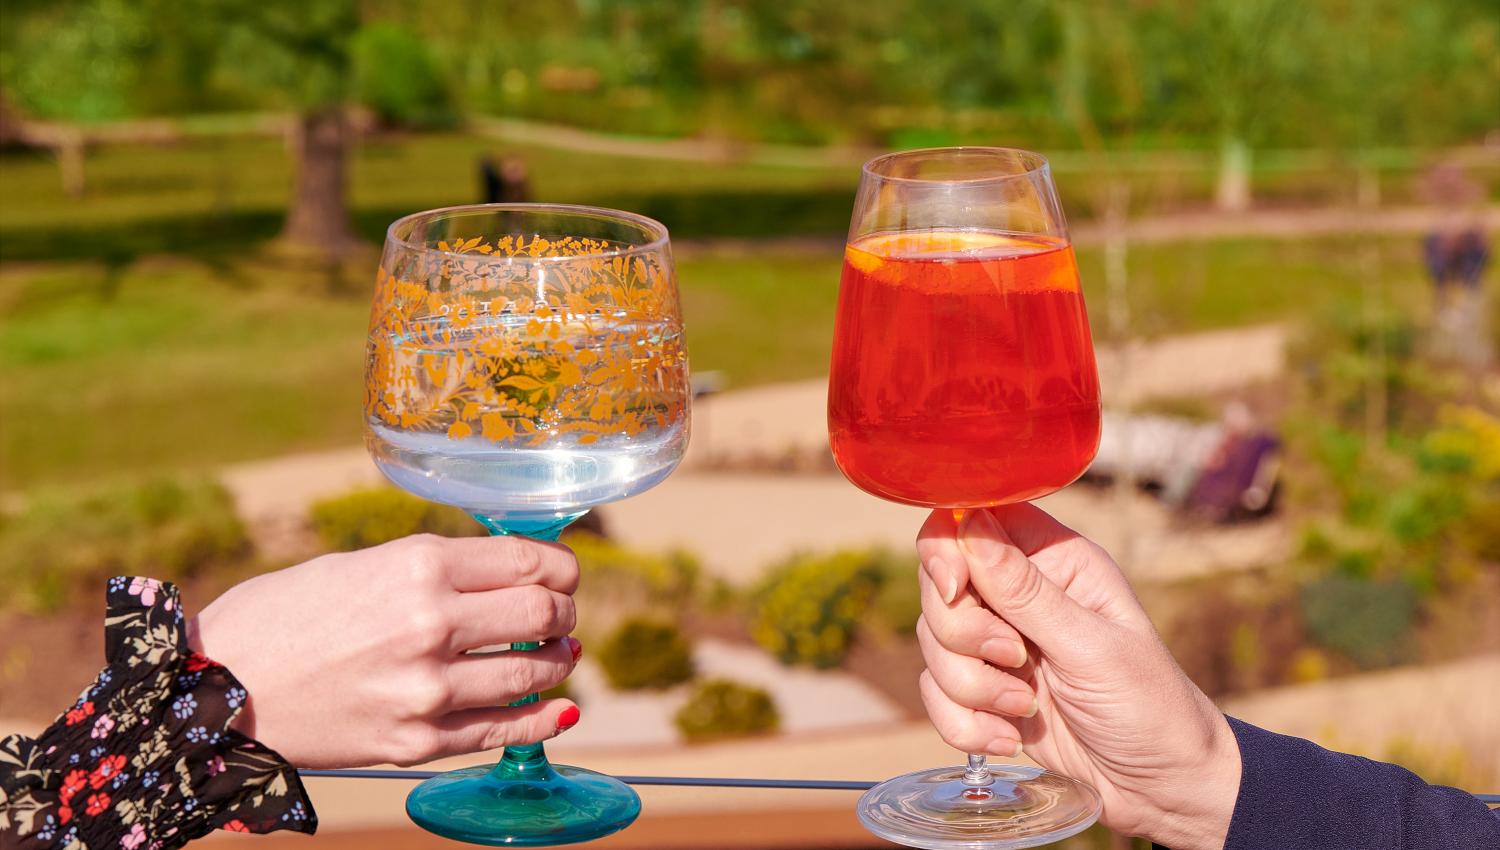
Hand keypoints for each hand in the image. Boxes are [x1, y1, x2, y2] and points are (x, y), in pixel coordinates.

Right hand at [188, 534, 583, 768]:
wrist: (214, 688)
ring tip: (558, 655)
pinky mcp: (415, 741)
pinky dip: (543, 720)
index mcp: (418, 565)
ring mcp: (426, 689)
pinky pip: (504, 732)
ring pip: (533, 672)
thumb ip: (434, 569)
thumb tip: (507, 572)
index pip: (530, 560)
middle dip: (563, 611)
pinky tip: (560, 711)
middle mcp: (430, 623)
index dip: (563, 566)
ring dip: (558, 662)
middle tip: (561, 614)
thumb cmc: (283, 615)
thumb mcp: (361, 564)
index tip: (565, 572)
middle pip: (543, 612)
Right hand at [915, 506, 1240, 849]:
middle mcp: (1020, 594)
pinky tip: (1009, 738)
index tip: (955, 589)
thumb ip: (1025, 591)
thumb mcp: (1091, 647)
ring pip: (933, 643)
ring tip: (1024, 709)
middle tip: (1016, 660)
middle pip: (940, 586)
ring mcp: (998, 643)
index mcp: (1056, 560)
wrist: (1160, 789)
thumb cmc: (1149, 706)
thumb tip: (968, 523)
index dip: (948, 548)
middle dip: (964, 635)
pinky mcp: (984, 692)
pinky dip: (964, 724)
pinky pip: (935, 694)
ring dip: (970, 688)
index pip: (973, 520)